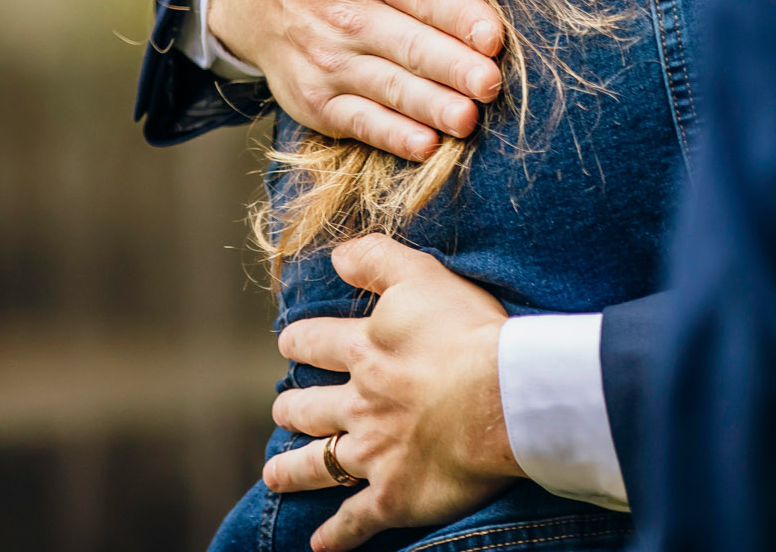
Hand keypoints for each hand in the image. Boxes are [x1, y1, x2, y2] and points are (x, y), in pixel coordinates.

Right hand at [210, 0, 504, 160]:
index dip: (459, 14)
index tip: (493, 36)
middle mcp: (343, 14)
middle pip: (410, 44)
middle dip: (453, 66)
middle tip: (491, 83)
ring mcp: (325, 61)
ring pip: (389, 87)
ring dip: (430, 106)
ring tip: (468, 119)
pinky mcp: (313, 100)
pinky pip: (358, 121)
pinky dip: (390, 135)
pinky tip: (424, 145)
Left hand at [265, 234, 521, 551]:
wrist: (500, 397)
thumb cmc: (468, 333)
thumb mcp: (423, 276)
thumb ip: (378, 259)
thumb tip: (336, 252)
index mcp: (366, 351)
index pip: (318, 342)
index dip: (301, 340)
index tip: (290, 341)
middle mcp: (359, 405)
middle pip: (310, 408)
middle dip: (292, 408)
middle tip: (283, 409)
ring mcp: (372, 454)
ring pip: (319, 465)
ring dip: (294, 470)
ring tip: (274, 474)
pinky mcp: (393, 496)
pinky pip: (356, 521)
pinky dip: (337, 535)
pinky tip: (320, 545)